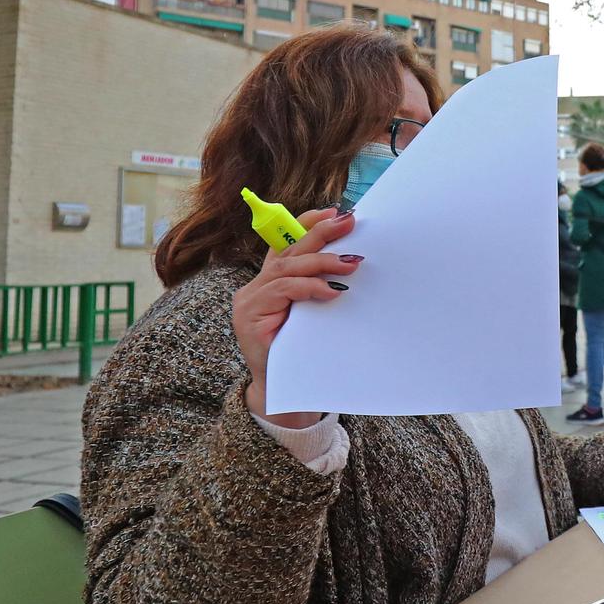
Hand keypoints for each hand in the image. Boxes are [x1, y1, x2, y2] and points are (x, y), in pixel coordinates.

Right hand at [231, 207, 360, 428]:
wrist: (283, 391)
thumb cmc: (302, 352)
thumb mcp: (314, 314)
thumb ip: (321, 288)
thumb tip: (354, 262)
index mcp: (271, 282)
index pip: (287, 243)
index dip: (308, 224)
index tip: (335, 211)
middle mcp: (256, 286)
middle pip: (289, 250)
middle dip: (321, 233)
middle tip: (349, 222)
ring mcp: (249, 300)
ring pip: (287, 269)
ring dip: (322, 262)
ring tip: (351, 264)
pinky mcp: (249, 315)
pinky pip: (283, 291)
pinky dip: (309, 288)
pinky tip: (332, 291)